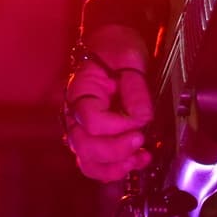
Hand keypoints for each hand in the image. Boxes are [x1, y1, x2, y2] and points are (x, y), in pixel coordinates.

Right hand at [63, 24, 152, 180]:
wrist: (112, 47)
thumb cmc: (116, 49)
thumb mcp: (129, 58)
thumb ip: (135, 88)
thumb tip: (142, 117)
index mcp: (80, 91)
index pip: (91, 121)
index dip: (118, 126)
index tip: (139, 121)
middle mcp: (75, 113)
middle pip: (85, 146)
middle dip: (116, 150)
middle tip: (140, 140)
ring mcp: (81, 128)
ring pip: (87, 161)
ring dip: (115, 166)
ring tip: (139, 158)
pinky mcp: (93, 138)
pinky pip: (94, 163)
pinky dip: (113, 170)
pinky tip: (135, 161)